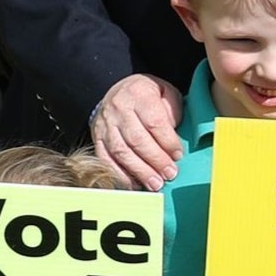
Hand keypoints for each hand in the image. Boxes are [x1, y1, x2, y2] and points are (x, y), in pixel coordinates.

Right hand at [91, 74, 184, 189]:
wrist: (120, 91)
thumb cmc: (148, 95)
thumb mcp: (166, 92)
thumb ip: (172, 113)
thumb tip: (174, 142)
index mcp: (139, 94)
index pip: (154, 121)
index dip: (167, 141)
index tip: (178, 155)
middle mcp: (119, 108)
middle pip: (137, 139)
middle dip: (155, 160)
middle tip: (169, 174)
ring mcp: (105, 124)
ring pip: (121, 151)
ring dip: (139, 171)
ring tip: (155, 184)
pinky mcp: (97, 138)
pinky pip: (105, 159)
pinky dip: (120, 174)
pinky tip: (134, 184)